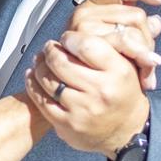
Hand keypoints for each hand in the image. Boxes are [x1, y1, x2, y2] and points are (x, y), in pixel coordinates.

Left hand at [27, 31, 151, 155]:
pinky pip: (40, 100)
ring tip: (42, 61)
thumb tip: (80, 30)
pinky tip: (34, 77)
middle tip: (50, 48)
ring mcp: (83, 110)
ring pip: (47, 79)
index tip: (67, 39)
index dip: (70, 38)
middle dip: (50, 50)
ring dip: (39, 66)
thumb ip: (109, 44)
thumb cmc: (123, 93)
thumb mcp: (127, 65)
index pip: (85, 44)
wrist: (127, 131)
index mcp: (119, 72)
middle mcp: (101, 91)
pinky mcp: (67, 124)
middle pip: (60, 61)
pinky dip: (33, 85)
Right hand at [70, 0, 160, 91]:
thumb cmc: (99, 62)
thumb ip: (139, 30)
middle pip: (134, 15)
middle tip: (151, 60)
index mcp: (95, 4)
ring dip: (143, 55)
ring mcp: (82, 31)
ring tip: (147, 74)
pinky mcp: (83, 49)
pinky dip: (140, 62)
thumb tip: (157, 22)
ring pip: (130, 34)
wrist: (78, 87)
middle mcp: (85, 13)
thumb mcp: (123, 42)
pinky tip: (148, 79)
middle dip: (148, 39)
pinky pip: (122, 49)